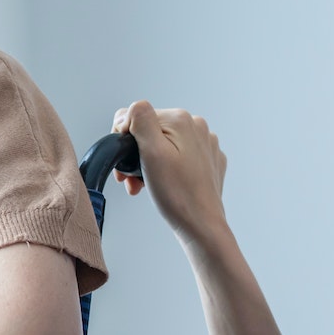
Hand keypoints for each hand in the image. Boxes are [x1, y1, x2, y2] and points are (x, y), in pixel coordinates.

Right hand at [112, 100, 229, 248]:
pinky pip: (180, 157)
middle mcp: (197, 127)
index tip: (126, 166)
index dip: (124, 140)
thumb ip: (140, 120)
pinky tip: (166, 186)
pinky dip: (167, 169)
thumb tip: (132, 109)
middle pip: (151, 130)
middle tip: (132, 179)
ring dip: (149, 162)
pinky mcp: (209, 161)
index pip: (137, 116)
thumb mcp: (151, 153)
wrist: (201, 225)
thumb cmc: (177, 195)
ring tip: (146, 185)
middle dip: (136, 153)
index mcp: (182, 119)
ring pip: (165, 144)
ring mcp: (206, 144)